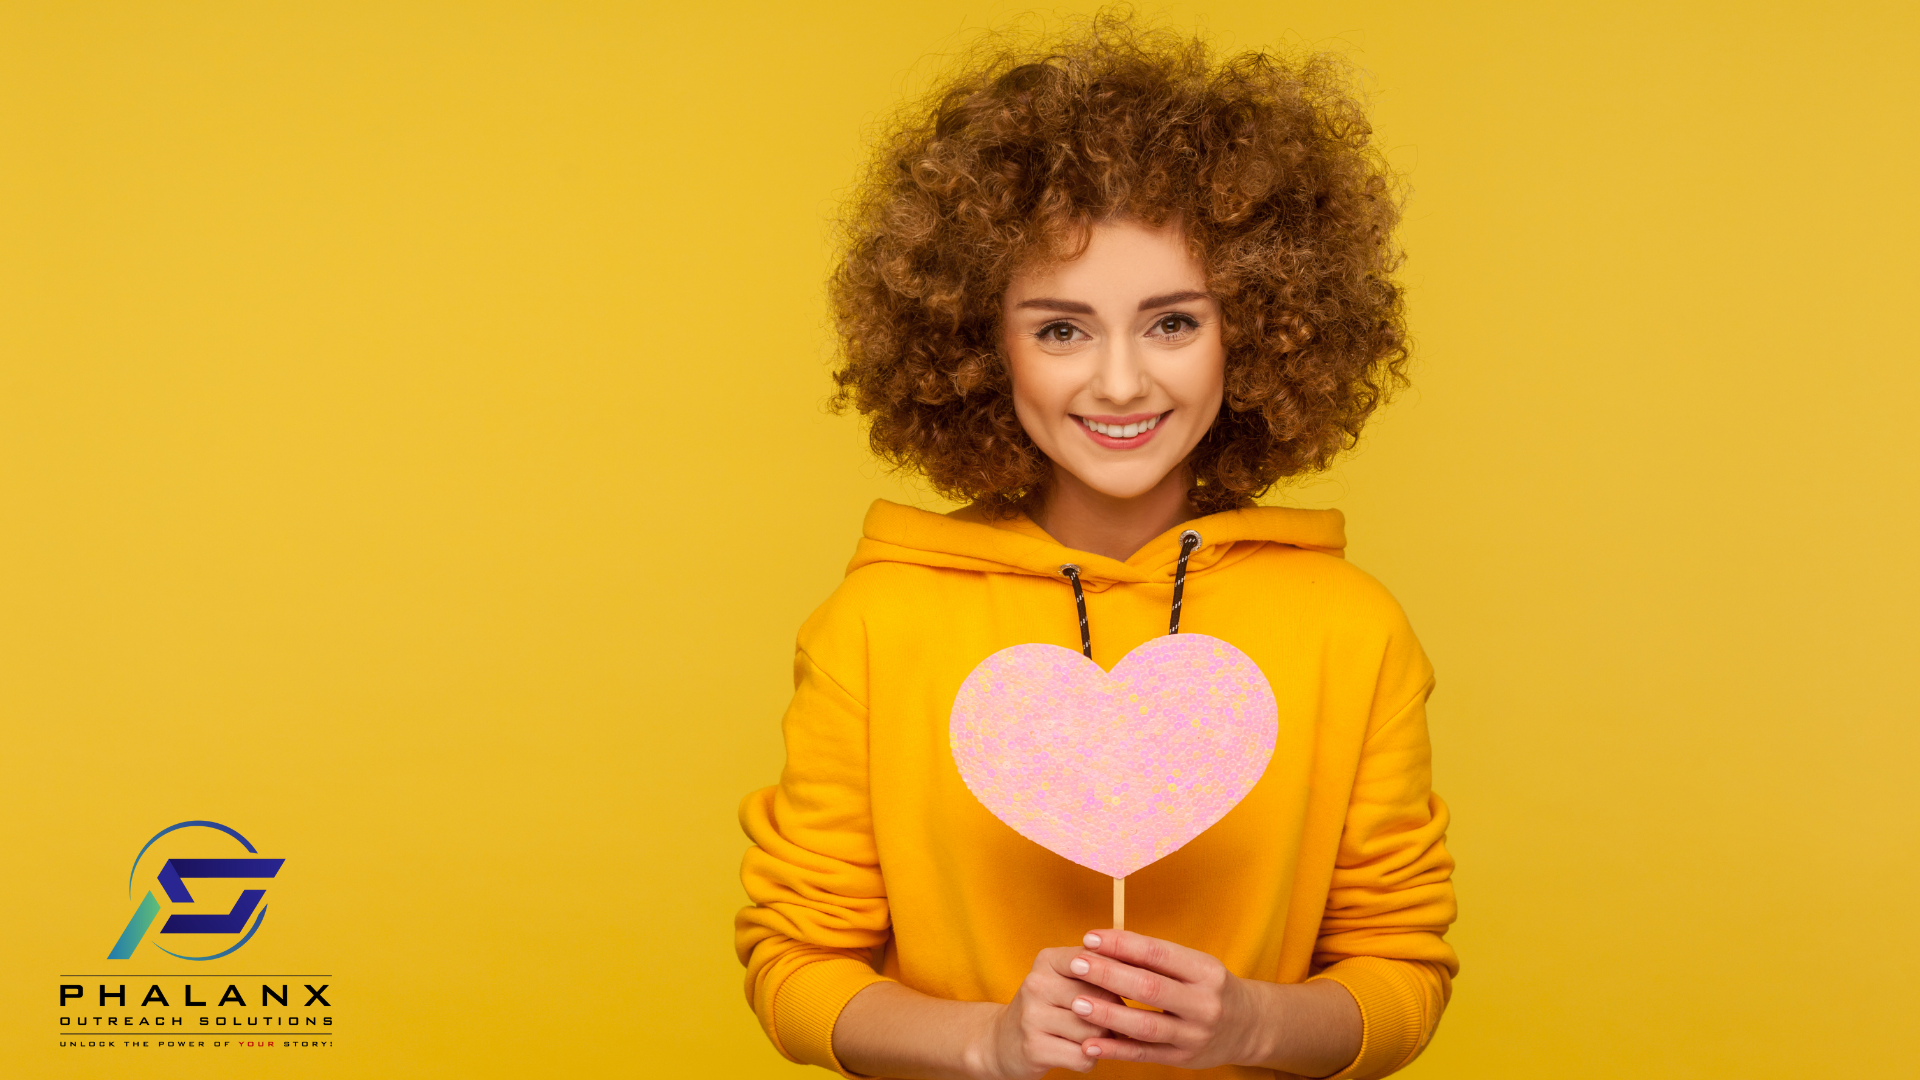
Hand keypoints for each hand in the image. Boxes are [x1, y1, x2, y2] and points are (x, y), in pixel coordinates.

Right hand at [964, 945, 1125, 1079]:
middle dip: (1114, 1015)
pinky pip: (1084, 1057)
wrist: (1003, 1041)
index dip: (1121, 978)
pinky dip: (1090, 1059)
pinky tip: (1078, 1052)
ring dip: (1103, 1040)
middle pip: (1101, 999)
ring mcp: (1032, 1017)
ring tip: (1092, 1037)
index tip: (1132, 986)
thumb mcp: (1064, 979)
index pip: (1098, 962)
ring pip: (1095, 1031)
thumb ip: (1098, 972)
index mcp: (1048, 960)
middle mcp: (1037, 984)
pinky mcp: (1034, 1048)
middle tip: (1110, 1021)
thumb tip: (1143, 976)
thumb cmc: (1048, 1007)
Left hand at [1062, 930, 1266, 1070]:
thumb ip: (1157, 959)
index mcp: (1205, 971)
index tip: (1090, 938)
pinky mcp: (1183, 1059)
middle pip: (1149, 988)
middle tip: (1077, 964)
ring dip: (1108, 1015)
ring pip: (1145, 1025)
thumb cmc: (1210, 988)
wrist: (1249, 1026)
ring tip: (1077, 1004)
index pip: (1158, 953)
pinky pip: (1144, 1055)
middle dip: (1109, 975)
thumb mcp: (1195, 966)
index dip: (1121, 945)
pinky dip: (1116, 1050)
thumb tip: (1105, 944)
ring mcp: (1194, 1035)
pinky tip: (1090, 1045)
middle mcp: (1203, 1003)